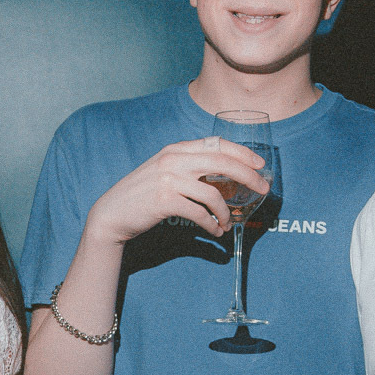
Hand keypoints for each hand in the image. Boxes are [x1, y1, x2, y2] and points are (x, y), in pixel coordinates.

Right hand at [84, 137, 268, 242]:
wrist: (112, 213)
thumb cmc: (142, 195)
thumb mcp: (164, 171)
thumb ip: (189, 166)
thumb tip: (224, 175)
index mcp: (176, 149)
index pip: (217, 144)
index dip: (242, 153)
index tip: (259, 164)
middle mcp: (173, 159)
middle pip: (222, 162)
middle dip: (248, 175)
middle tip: (263, 189)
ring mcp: (168, 179)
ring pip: (213, 193)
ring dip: (225, 211)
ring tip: (228, 222)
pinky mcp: (165, 201)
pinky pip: (199, 213)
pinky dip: (211, 224)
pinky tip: (215, 231)